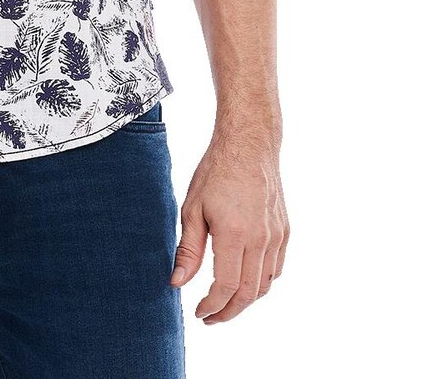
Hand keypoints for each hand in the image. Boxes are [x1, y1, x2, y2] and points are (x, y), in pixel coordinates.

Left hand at [169, 126, 288, 323]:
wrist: (249, 144)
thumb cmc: (216, 171)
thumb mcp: (192, 208)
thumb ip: (188, 249)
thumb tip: (178, 283)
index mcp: (234, 234)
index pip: (225, 287)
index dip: (211, 306)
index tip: (199, 313)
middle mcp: (260, 240)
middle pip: (248, 294)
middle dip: (228, 312)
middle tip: (210, 317)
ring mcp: (276, 236)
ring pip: (266, 285)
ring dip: (246, 301)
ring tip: (225, 303)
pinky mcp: (284, 231)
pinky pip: (276, 268)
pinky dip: (262, 283)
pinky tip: (245, 281)